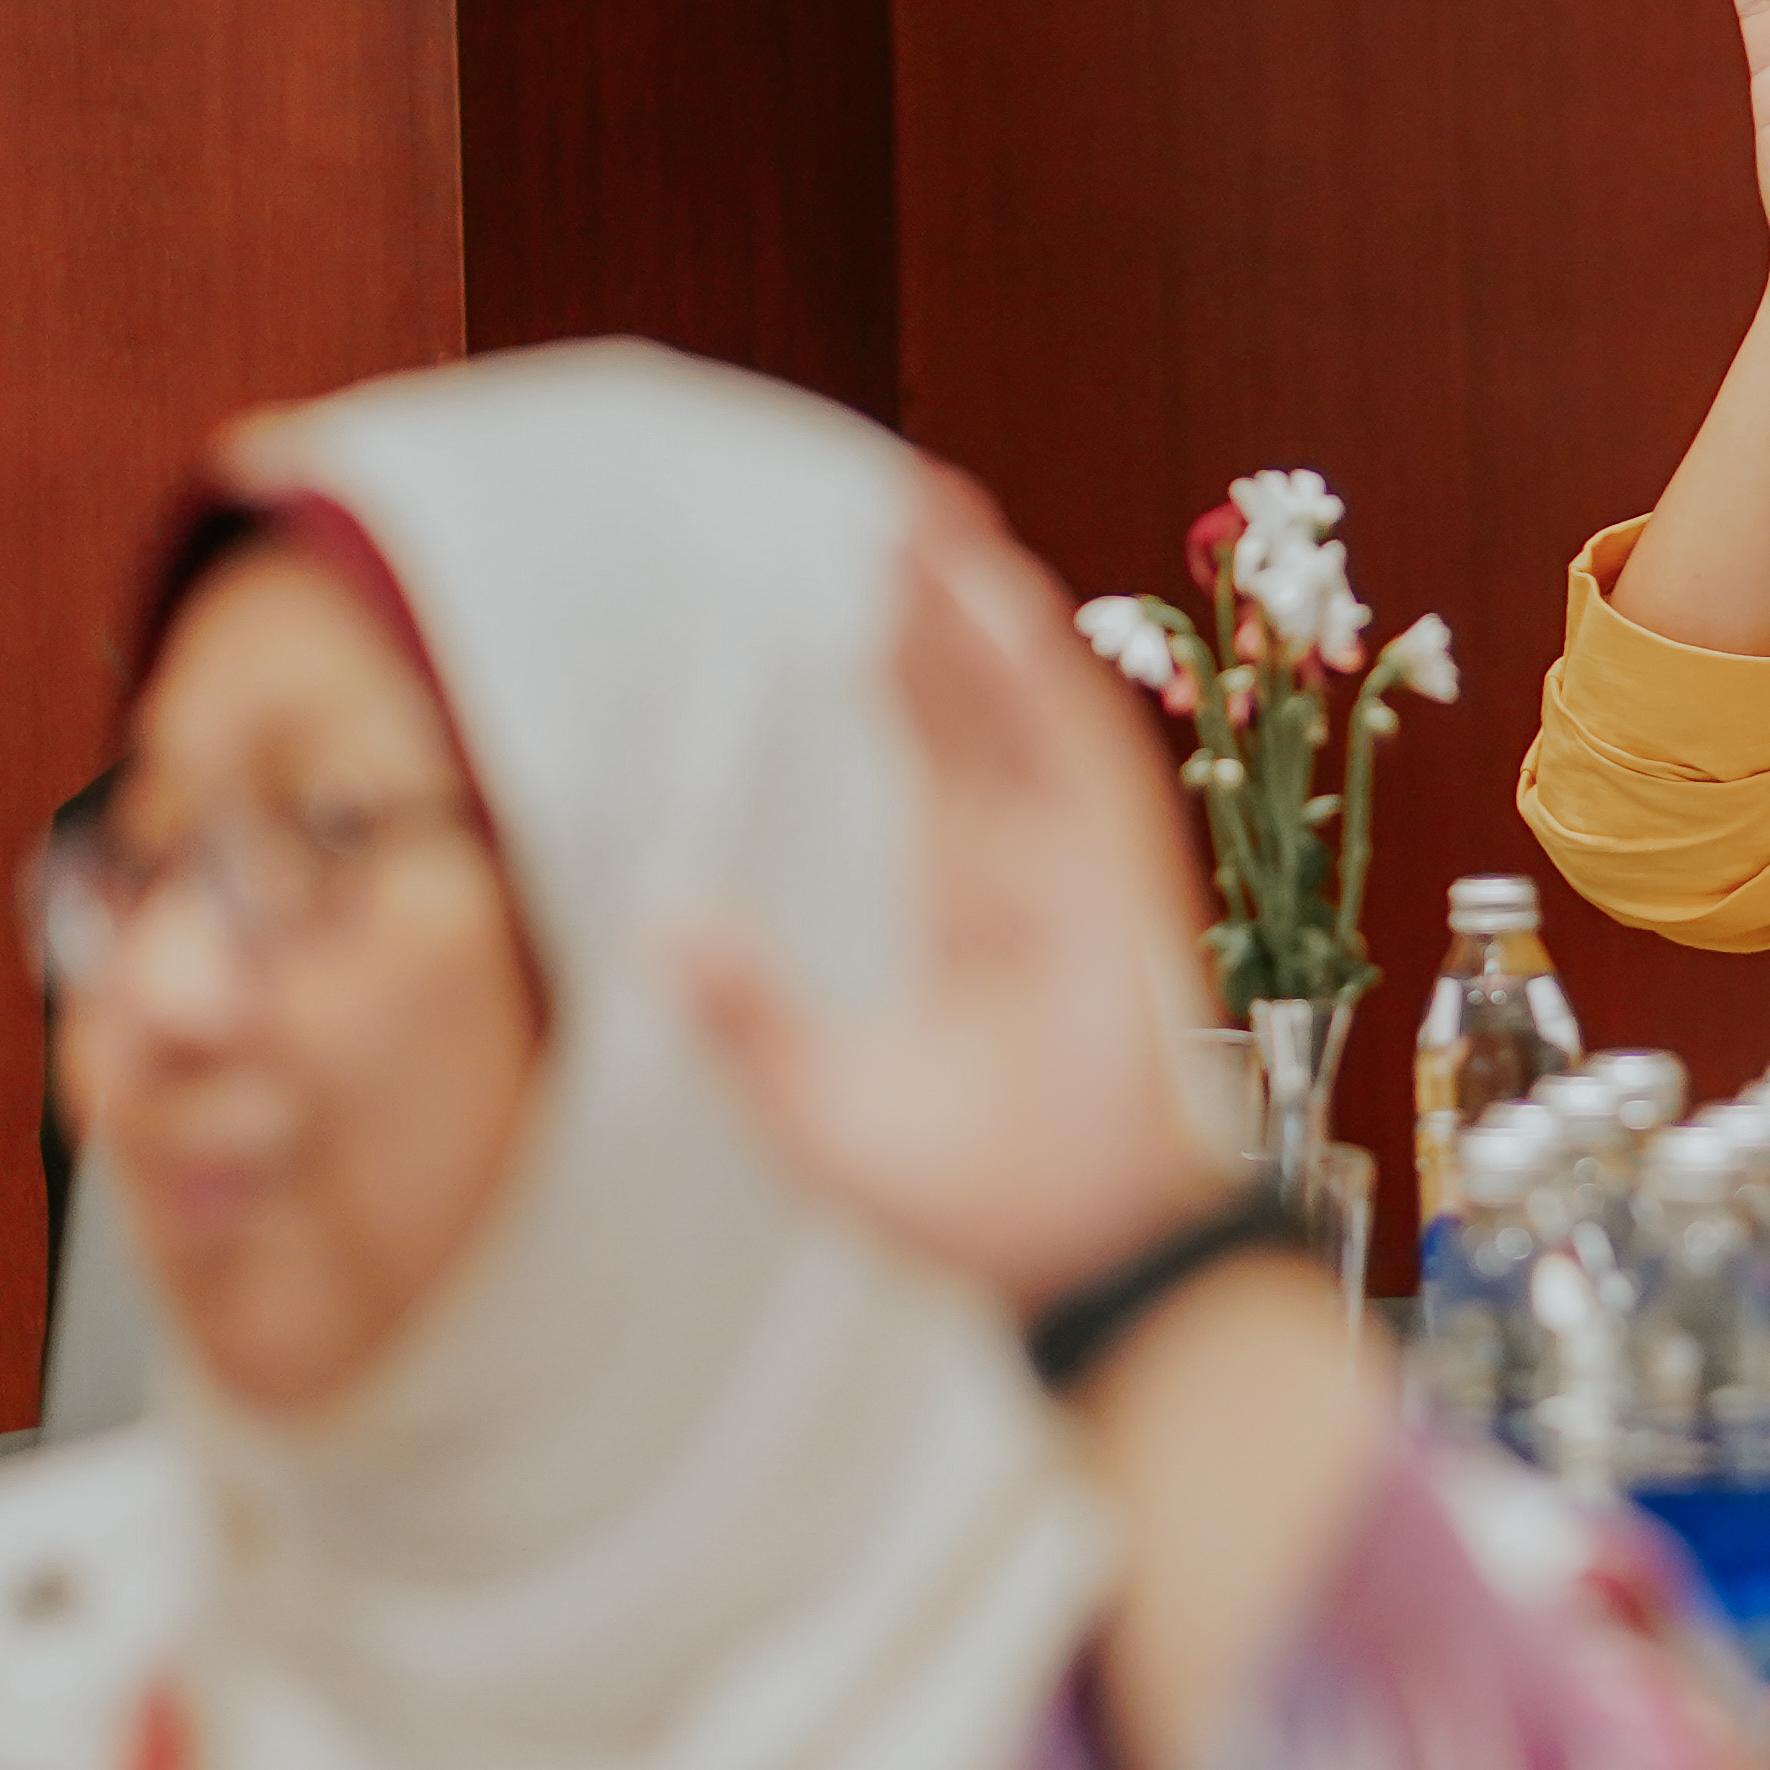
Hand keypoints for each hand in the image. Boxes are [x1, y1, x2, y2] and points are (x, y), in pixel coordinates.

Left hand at [679, 482, 1231, 1307]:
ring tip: (929, 520)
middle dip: (941, 611)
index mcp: (975, 911)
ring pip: (1026, 711)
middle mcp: (1031, 875)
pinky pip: (1073, 759)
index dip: (913, 671)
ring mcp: (1078, 875)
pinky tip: (994, 606)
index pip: (943, 760)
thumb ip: (742, 1009)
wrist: (1081, 1260)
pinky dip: (1035, 680)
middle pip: (982, 711)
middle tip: (895, 509)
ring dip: (982, 614)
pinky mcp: (1112, 888)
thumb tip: (657, 919)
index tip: (874, 589)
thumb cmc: (971, 1205)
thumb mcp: (815, 1104)